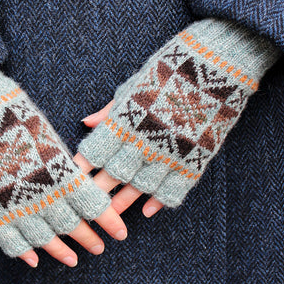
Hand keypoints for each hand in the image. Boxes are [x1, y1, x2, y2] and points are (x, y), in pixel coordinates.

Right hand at [0, 68, 127, 268]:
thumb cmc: (22, 123)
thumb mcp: (54, 143)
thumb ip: (70, 170)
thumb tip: (85, 188)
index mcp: (65, 177)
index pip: (95, 206)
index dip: (110, 222)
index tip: (121, 233)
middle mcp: (46, 199)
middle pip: (75, 226)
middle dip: (90, 239)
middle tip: (100, 248)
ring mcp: (19, 210)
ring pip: (46, 240)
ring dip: (62, 252)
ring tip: (74, 260)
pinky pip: (13, 243)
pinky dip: (25, 253)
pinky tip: (35, 261)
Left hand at [75, 18, 280, 218]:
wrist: (214, 66)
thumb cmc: (167, 72)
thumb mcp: (134, 87)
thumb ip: (109, 110)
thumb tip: (85, 122)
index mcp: (125, 121)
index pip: (95, 152)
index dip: (81, 169)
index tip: (70, 180)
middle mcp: (143, 141)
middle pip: (112, 175)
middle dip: (96, 193)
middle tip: (84, 207)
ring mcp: (169, 153)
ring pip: (139, 188)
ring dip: (122, 204)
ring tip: (109, 217)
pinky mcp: (192, 160)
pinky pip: (173, 189)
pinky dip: (158, 202)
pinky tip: (147, 212)